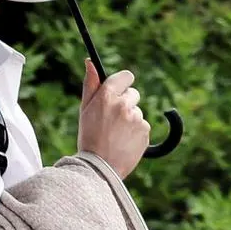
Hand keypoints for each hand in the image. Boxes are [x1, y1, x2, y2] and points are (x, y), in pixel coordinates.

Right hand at [77, 59, 150, 178]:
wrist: (99, 167)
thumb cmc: (88, 137)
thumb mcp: (85, 109)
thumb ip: (90, 84)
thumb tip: (90, 61)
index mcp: (107, 96)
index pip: (126, 76)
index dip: (123, 83)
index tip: (120, 89)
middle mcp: (124, 104)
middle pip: (133, 94)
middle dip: (126, 103)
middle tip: (113, 119)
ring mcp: (136, 118)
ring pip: (137, 112)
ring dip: (130, 120)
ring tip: (116, 135)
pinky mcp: (145, 131)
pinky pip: (143, 126)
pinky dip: (136, 133)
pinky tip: (124, 142)